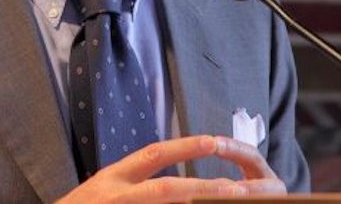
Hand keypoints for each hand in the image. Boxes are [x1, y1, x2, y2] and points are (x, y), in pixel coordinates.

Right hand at [55, 134, 285, 203]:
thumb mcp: (105, 187)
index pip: (154, 155)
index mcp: (115, 177)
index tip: (213, 142)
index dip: (184, 148)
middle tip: (236, 188)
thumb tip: (178, 186)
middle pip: (166, 190)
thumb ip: (135, 182)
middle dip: (203, 188)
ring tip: (228, 203)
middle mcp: (119, 195)